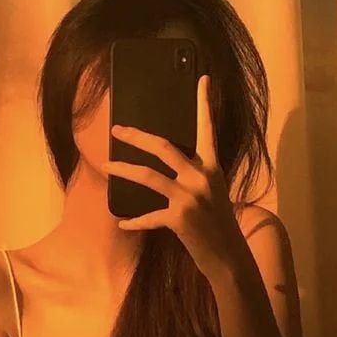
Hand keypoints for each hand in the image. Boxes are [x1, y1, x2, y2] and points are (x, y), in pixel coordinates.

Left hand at [102, 74, 247, 282]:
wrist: (229, 256)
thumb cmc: (219, 224)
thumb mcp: (213, 193)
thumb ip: (196, 175)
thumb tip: (171, 164)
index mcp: (213, 167)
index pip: (207, 129)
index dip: (204, 103)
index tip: (202, 79)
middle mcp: (201, 177)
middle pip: (163, 147)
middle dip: (136, 137)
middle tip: (117, 129)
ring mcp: (189, 197)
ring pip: (148, 176)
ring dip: (124, 170)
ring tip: (107, 165)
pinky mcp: (178, 218)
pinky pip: (149, 216)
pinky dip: (134, 221)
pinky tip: (122, 222)